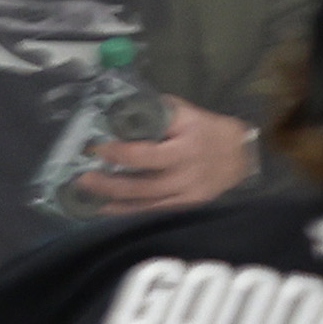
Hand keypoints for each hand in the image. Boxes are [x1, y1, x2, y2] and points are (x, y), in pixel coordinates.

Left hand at [79, 95, 260, 212]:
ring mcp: (188, 194)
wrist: (241, 155)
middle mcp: (186, 174)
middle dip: (109, 185)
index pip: (146, 154)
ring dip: (115, 203)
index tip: (96, 149)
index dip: (118, 154)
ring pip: (147, 205)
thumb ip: (156, 113)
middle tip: (81, 181)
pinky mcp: (189, 206)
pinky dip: (132, 212)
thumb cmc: (208, 129)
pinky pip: (156, 212)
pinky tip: (111, 210)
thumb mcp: (187, 113)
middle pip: (142, 186)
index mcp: (186, 147)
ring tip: (88, 199)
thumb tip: (119, 111)